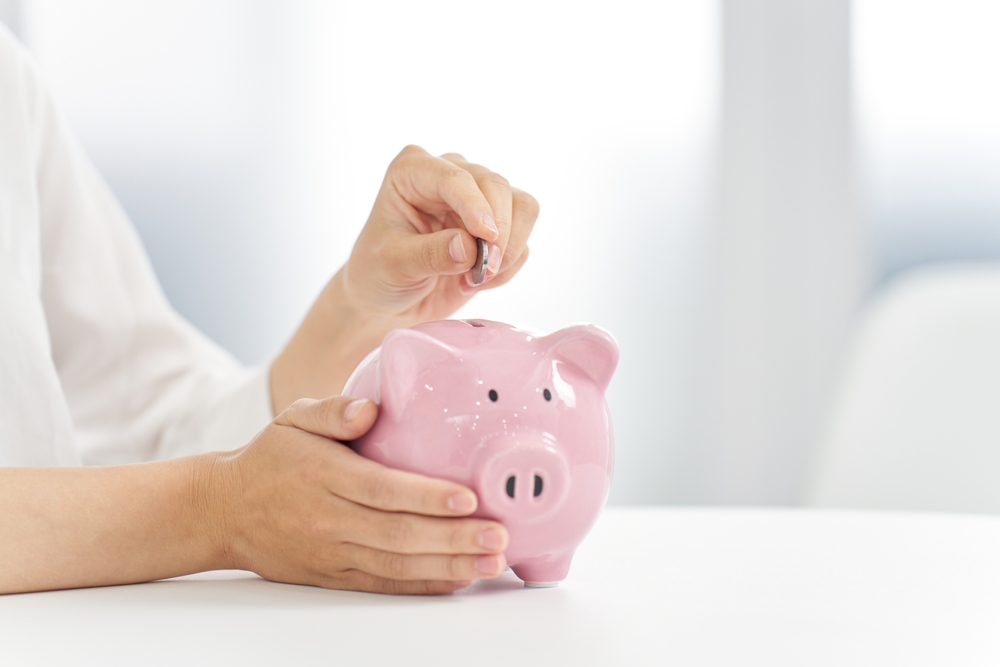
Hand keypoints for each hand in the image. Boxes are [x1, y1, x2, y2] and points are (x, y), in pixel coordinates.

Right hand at [212, 394, 509, 593]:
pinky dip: (421, 586)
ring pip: (395, 565)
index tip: (469, 498)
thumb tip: (370, 409)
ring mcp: (332, 552)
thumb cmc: (268, 460)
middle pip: (397, 534)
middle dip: (453, 538)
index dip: (427, 496)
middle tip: (498, 536)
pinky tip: (456, 580)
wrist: (223, 512)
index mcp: (323, 475)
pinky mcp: (333, 575)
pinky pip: (382, 584)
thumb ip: (332, 410)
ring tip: (490, 562)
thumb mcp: (292, 419)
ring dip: (447, 566)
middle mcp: (329, 518)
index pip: (382, 489)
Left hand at [271, 145, 538, 411]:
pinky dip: (509, 264)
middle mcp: (449, 174)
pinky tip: (478, 280)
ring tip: (478, 279)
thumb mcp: (395, 266)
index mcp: (413, 171)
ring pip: (521, 206)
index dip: (476, 206)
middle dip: (498, 232)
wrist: (389, 299)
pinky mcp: (498, 222)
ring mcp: (477, 196)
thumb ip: (429, 255)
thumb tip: (468, 248)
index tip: (486, 237)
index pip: (454, 177)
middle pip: (496, 185)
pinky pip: (523, 236)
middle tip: (483, 270)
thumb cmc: (379, 274)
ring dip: (509, 248)